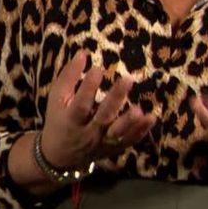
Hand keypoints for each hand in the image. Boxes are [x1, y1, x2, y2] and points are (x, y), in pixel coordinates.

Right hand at [40, 49, 154, 168]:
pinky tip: (151, 118)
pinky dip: (140, 132)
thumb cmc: (59, 119)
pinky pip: (128, 141)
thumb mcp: (56, 98)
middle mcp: (87, 133)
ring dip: (129, 122)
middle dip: (115, 99)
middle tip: (128, 79)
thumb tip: (83, 53)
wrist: (60, 155)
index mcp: (71, 119)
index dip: (88, 87)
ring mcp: (102, 142)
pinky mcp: (113, 148)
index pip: (81, 104)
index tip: (98, 68)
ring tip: (139, 109)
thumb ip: (69, 76)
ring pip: (117, 133)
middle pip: (103, 117)